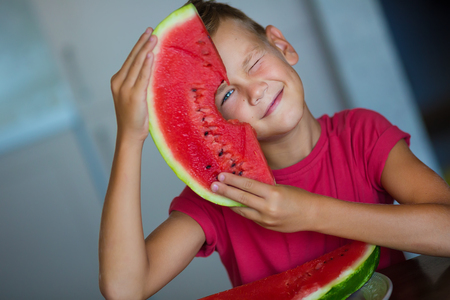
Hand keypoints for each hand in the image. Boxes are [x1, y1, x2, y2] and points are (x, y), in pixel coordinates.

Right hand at [111, 28, 157, 142]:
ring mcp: (126, 89)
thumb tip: (151, 70)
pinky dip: (147, 65)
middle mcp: (119, 83)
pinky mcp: (134, 96)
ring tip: (154, 38)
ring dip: (146, 50)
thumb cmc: (134, 117)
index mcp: (117, 81)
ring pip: (137, 65)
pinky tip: (151, 55)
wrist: (129, 135)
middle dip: (142, 43)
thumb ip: (139, 83)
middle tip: (151, 30)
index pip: (130, 59)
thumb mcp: (135, 97)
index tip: (146, 35)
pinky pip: (142, 76)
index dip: (138, 46)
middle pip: (133, 58)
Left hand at [211, 173, 316, 232]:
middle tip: (213, 186)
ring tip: (219, 196)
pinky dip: (241, 210)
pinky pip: (250, 217)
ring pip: (242, 210)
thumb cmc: (299, 197)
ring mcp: (266, 219)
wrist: (312, 215)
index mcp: (273, 194)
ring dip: (230, 203)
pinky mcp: (266, 226)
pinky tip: (234, 205)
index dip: (233, 181)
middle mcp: (268, 207)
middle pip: (241, 198)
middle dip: (225, 192)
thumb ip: (264, 187)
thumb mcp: (281, 187)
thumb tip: (246, 183)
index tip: (222, 176)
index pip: (248, 186)